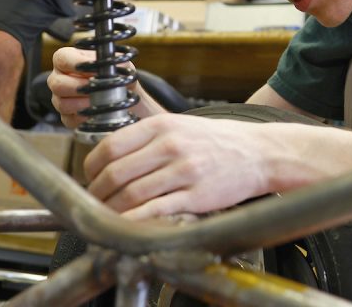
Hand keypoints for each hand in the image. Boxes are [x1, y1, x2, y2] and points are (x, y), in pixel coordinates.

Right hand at [48, 47, 164, 128]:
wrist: (126, 98)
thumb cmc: (118, 77)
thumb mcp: (121, 65)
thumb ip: (116, 63)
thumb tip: (111, 69)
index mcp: (69, 60)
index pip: (62, 58)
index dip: (76, 64)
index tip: (94, 70)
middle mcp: (60, 78)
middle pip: (57, 84)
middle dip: (80, 87)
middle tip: (98, 88)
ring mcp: (60, 99)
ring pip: (61, 103)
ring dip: (82, 103)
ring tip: (99, 102)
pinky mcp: (66, 117)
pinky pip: (69, 120)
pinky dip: (85, 117)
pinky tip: (96, 113)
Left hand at [84, 114, 276, 219]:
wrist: (260, 153)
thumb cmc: (217, 141)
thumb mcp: (180, 125)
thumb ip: (146, 138)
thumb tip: (110, 160)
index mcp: (161, 125)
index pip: (110, 147)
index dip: (91, 168)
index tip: (90, 179)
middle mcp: (171, 146)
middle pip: (116, 173)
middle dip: (99, 193)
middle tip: (96, 203)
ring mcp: (184, 172)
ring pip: (132, 195)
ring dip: (113, 210)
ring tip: (109, 216)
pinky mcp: (197, 197)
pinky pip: (156, 212)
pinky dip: (136, 221)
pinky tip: (128, 226)